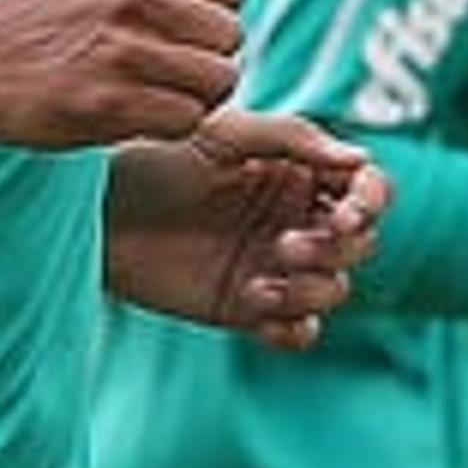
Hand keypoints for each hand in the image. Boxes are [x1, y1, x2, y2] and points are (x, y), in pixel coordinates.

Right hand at [0, 0, 247, 149]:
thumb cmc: (47, 2)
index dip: (207, 13)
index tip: (169, 24)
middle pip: (230, 39)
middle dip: (204, 58)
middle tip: (160, 65)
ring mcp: (118, 51)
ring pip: (216, 83)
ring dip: (191, 96)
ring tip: (151, 89)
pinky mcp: (104, 104)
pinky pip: (184, 120)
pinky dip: (167, 125)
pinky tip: (135, 112)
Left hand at [105, 110, 388, 349]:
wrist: (97, 214)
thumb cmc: (156, 160)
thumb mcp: (223, 135)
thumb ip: (292, 139)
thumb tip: (358, 161)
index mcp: (301, 173)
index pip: (370, 190)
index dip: (371, 203)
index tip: (345, 214)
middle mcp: (297, 220)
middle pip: (362, 244)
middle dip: (335, 250)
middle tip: (284, 246)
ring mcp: (275, 268)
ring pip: (336, 289)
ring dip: (313, 289)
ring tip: (262, 282)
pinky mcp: (249, 310)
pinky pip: (301, 332)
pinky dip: (293, 326)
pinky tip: (256, 306)